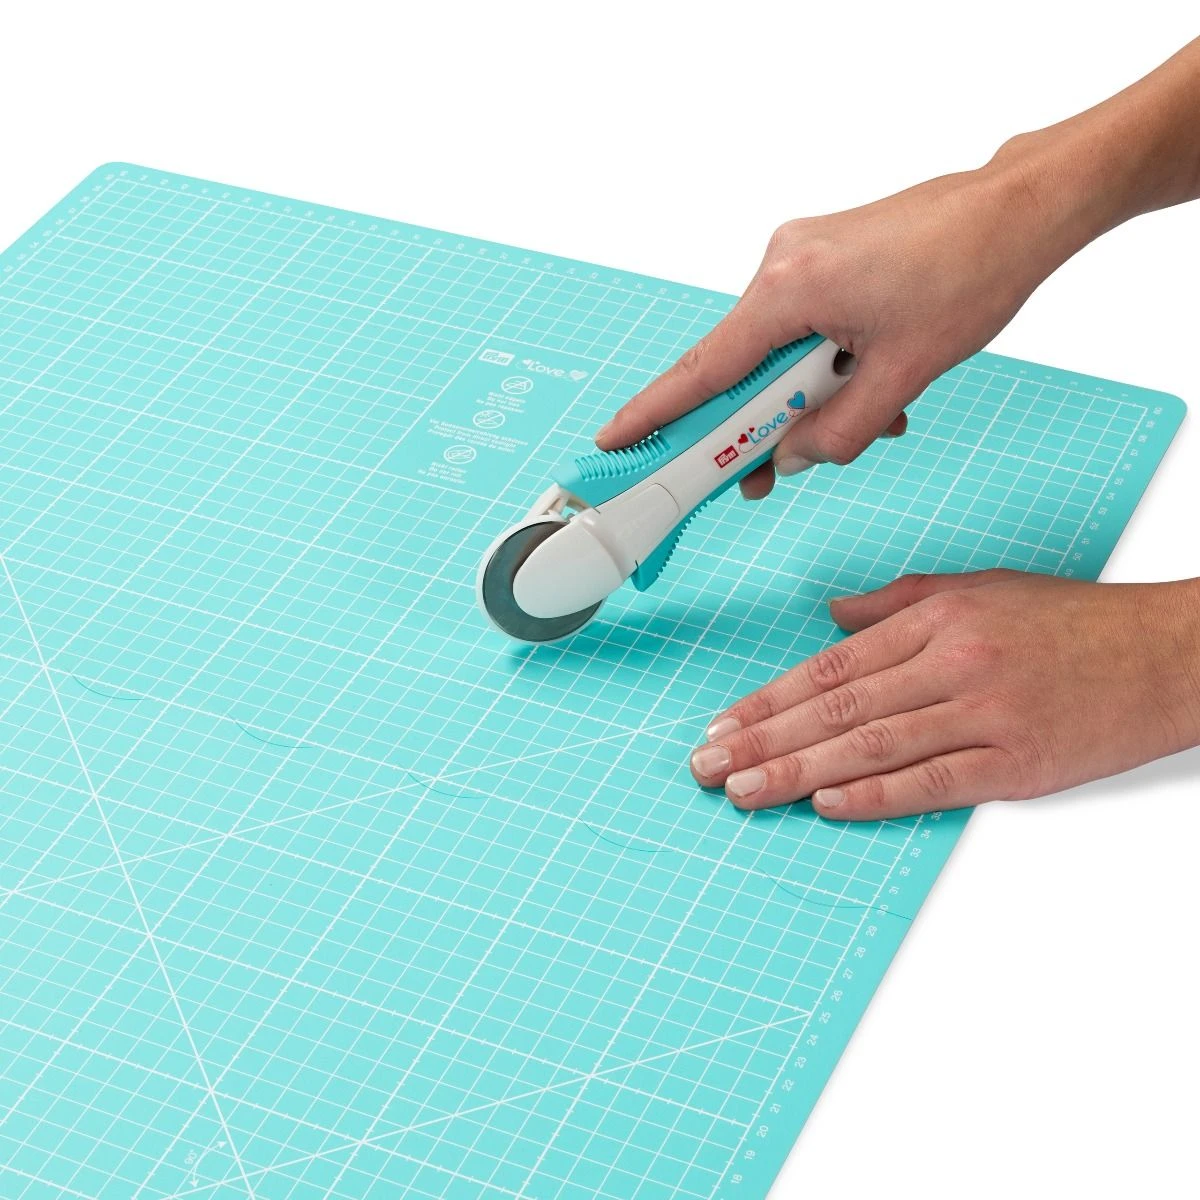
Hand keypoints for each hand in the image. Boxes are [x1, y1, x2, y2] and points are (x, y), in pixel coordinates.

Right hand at [596, 160, 1067, 499]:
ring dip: (809, 396)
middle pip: (739, 366)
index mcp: (789, 288)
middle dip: (757, 425)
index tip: (616, 440)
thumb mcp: (904, 375)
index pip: (704, 369)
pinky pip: (802, 326)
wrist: (1019, 209)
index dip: (656, 413)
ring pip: (777, 351)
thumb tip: (794, 457)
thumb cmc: (971, 271)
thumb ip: (840, 431)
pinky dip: (826, 365)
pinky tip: (873, 382)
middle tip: (759, 478)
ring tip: (870, 415)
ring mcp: (801, 255)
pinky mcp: (823, 256)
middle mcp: (782, 263)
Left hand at [689, 571, 1199, 819]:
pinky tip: (827, 806)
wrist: (1166, 655)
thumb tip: (832, 614)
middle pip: (836, 709)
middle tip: (707, 765)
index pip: (830, 666)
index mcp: (936, 621)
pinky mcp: (1018, 761)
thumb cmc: (1073, 622)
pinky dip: (875, 796)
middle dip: (761, 740)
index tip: (723, 722)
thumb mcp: (979, 588)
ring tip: (743, 791)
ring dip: (797, 773)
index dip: (768, 698)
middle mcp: (951, 663)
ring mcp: (985, 713)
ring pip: (872, 747)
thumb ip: (897, 603)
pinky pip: (934, 782)